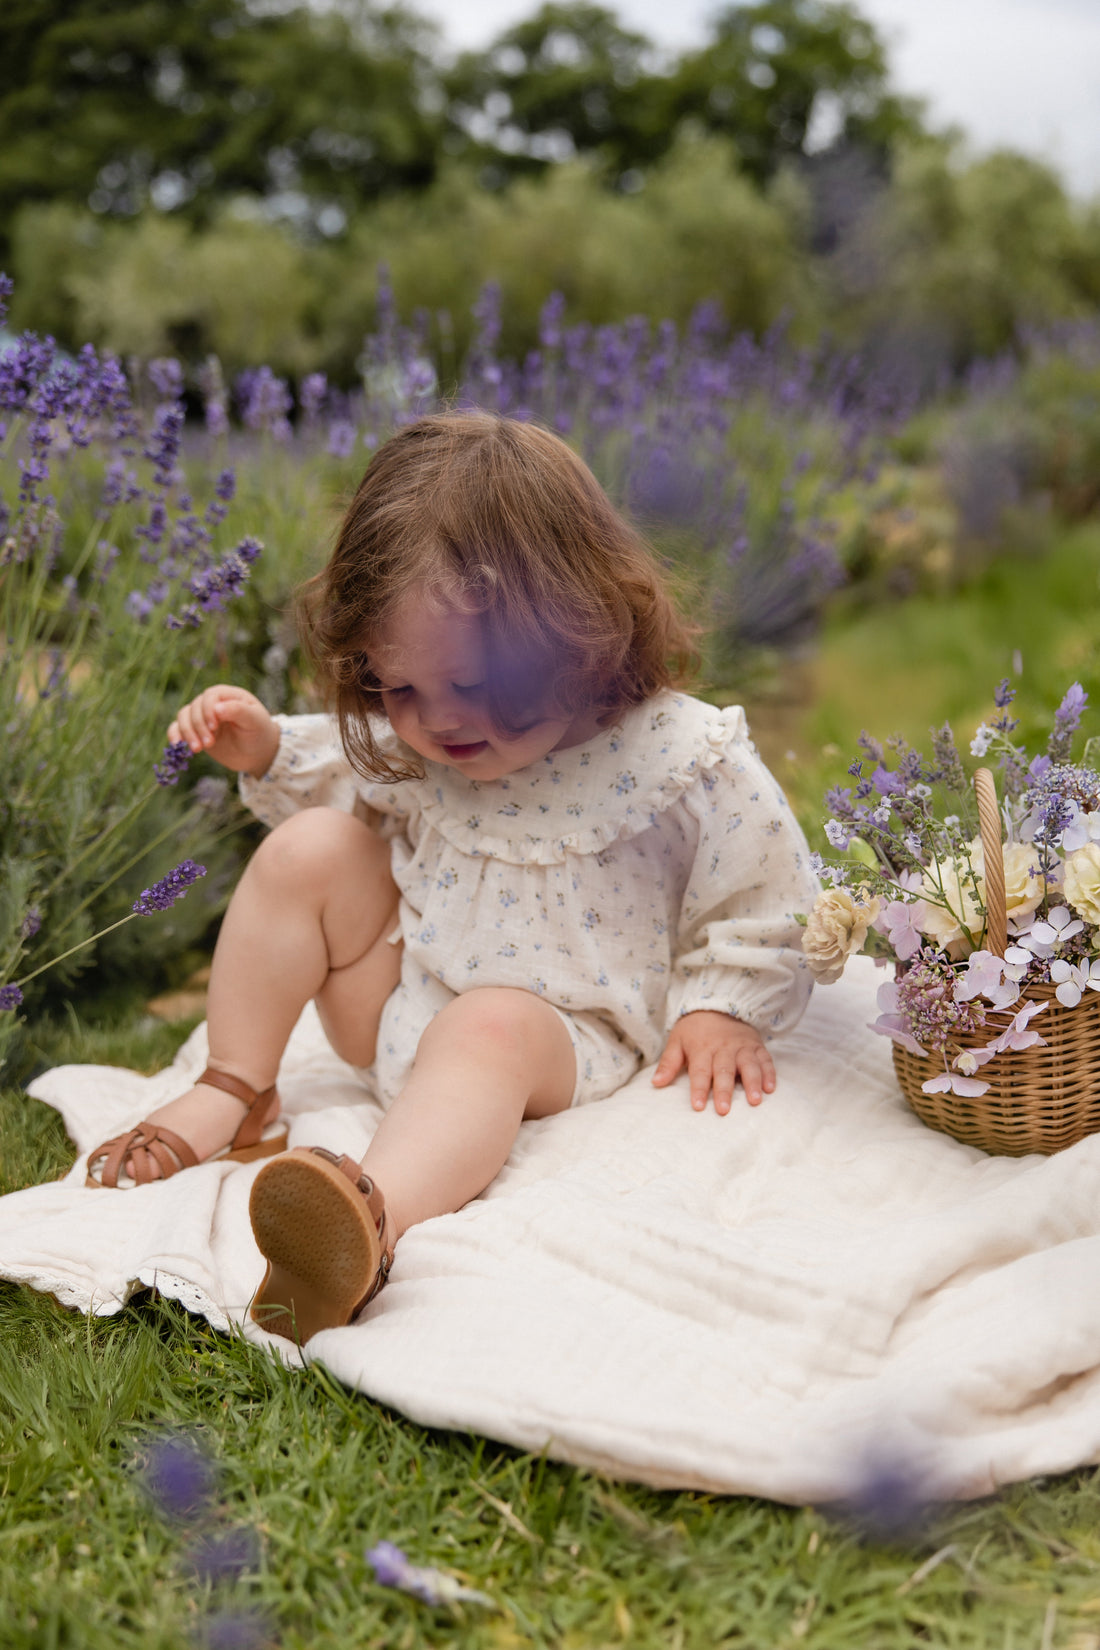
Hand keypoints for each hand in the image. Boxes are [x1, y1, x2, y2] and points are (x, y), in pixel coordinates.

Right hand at [168, 685, 279, 777]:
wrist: (257, 753)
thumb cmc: (259, 733)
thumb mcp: (254, 721)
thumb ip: (238, 711)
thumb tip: (217, 708)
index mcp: (227, 695)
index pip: (209, 696)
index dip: (208, 710)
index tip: (214, 727)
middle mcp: (211, 703)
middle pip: (194, 708)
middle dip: (198, 726)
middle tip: (209, 744)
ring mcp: (202, 717)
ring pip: (183, 717)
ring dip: (187, 732)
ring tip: (197, 749)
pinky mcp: (195, 731)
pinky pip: (177, 728)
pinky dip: (175, 735)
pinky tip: (178, 745)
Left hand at [652, 1010, 774, 1114]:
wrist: (717, 1005)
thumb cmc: (695, 1030)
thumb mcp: (677, 1041)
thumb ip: (669, 1063)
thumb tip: (656, 1083)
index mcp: (702, 1049)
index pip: (699, 1071)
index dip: (698, 1089)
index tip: (697, 1106)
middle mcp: (724, 1048)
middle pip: (724, 1071)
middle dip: (724, 1091)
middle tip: (724, 1110)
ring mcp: (742, 1047)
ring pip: (748, 1065)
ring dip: (752, 1083)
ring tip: (754, 1101)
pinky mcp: (757, 1046)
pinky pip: (765, 1060)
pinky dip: (769, 1073)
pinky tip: (771, 1088)